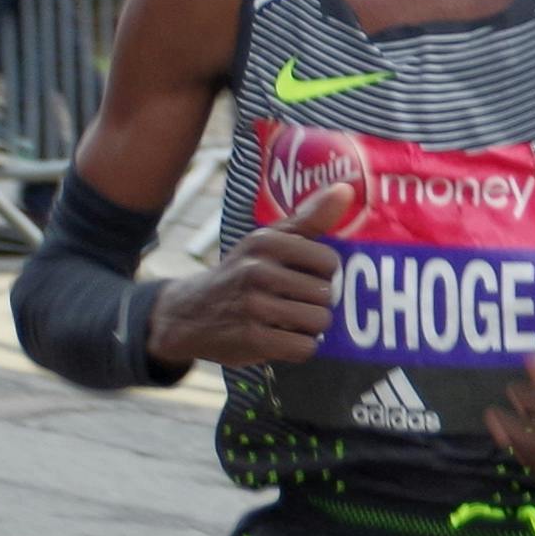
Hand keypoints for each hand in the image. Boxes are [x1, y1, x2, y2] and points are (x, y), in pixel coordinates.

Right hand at [146, 183, 351, 368]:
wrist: (188, 313)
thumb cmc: (242, 273)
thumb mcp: (268, 240)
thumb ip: (310, 217)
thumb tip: (346, 188)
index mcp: (265, 242)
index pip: (329, 261)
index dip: (325, 274)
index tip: (305, 276)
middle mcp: (257, 270)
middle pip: (326, 294)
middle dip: (317, 303)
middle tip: (293, 302)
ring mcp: (254, 305)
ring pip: (320, 321)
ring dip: (310, 326)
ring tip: (288, 319)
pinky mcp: (252, 338)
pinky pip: (304, 347)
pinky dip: (299, 346)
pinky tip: (281, 337)